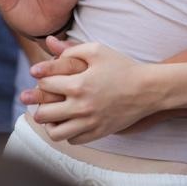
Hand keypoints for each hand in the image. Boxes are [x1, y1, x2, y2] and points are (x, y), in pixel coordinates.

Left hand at [26, 37, 158, 143]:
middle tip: (43, 98)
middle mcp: (80, 107)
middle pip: (43, 113)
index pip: (44, 85)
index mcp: (78, 85)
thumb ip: (71, 48)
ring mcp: (89, 123)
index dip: (41, 78)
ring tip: (53, 114)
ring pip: (55, 133)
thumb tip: (48, 45)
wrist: (147, 89)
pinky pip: (72, 140)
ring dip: (49, 123)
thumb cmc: (122, 66)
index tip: (44, 77)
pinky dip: (67, 132)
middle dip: (39, 104)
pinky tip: (71, 121)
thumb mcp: (97, 50)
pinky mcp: (98, 133)